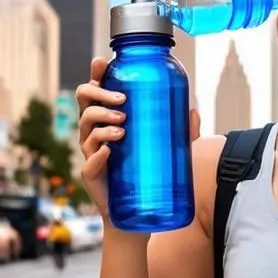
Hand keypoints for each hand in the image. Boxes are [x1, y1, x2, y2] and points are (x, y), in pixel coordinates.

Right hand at [75, 57, 200, 217]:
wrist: (136, 214)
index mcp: (107, 120)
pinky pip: (89, 162)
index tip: (102, 63)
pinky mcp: (92, 175)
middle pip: (84, 103)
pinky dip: (98, 154)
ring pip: (85, 128)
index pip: (96, 92)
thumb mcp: (167, 149)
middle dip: (100, 96)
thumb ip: (181, 131)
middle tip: (124, 102)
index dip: (95, 75)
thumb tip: (193, 110)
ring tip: (123, 126)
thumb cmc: (147, 174)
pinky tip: (109, 151)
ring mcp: (91, 153)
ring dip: (102, 121)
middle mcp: (94, 132)